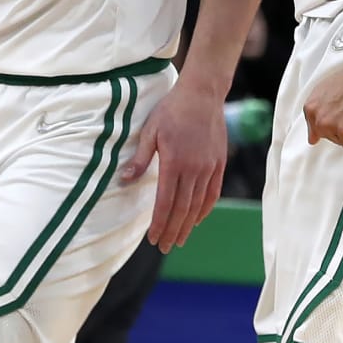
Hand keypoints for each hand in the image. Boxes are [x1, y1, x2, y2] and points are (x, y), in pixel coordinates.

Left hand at [119, 79, 226, 252]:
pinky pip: (213, 193)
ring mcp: (209, 168)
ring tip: (180, 239)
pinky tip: (197, 219)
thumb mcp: (150, 132)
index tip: (153, 239)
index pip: (165, 203)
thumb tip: (124, 181)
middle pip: (182, 210)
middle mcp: (194, 169)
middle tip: (165, 248)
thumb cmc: (171, 111)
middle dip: (173, 231)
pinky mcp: (219, 164)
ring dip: (188, 225)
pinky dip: (204, 210)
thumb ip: (140, 159)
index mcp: (174, 163)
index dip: (159, 224)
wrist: (202, 94)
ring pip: (198, 205)